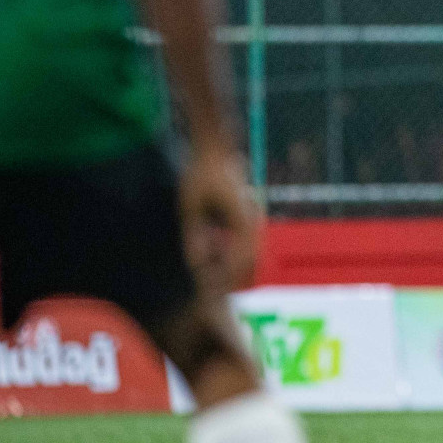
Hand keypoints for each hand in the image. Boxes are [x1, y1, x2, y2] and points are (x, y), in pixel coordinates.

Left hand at [179, 142, 259, 292]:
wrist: (215, 152)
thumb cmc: (201, 176)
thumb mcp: (190, 207)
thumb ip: (194, 237)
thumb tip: (197, 263)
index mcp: (240, 220)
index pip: (239, 259)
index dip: (227, 278)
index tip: (212, 289)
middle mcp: (251, 220)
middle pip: (250, 260)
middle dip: (234, 277)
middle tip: (214, 290)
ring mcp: (253, 217)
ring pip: (252, 253)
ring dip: (235, 266)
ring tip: (215, 276)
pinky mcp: (248, 215)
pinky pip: (247, 242)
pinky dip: (236, 254)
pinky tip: (219, 257)